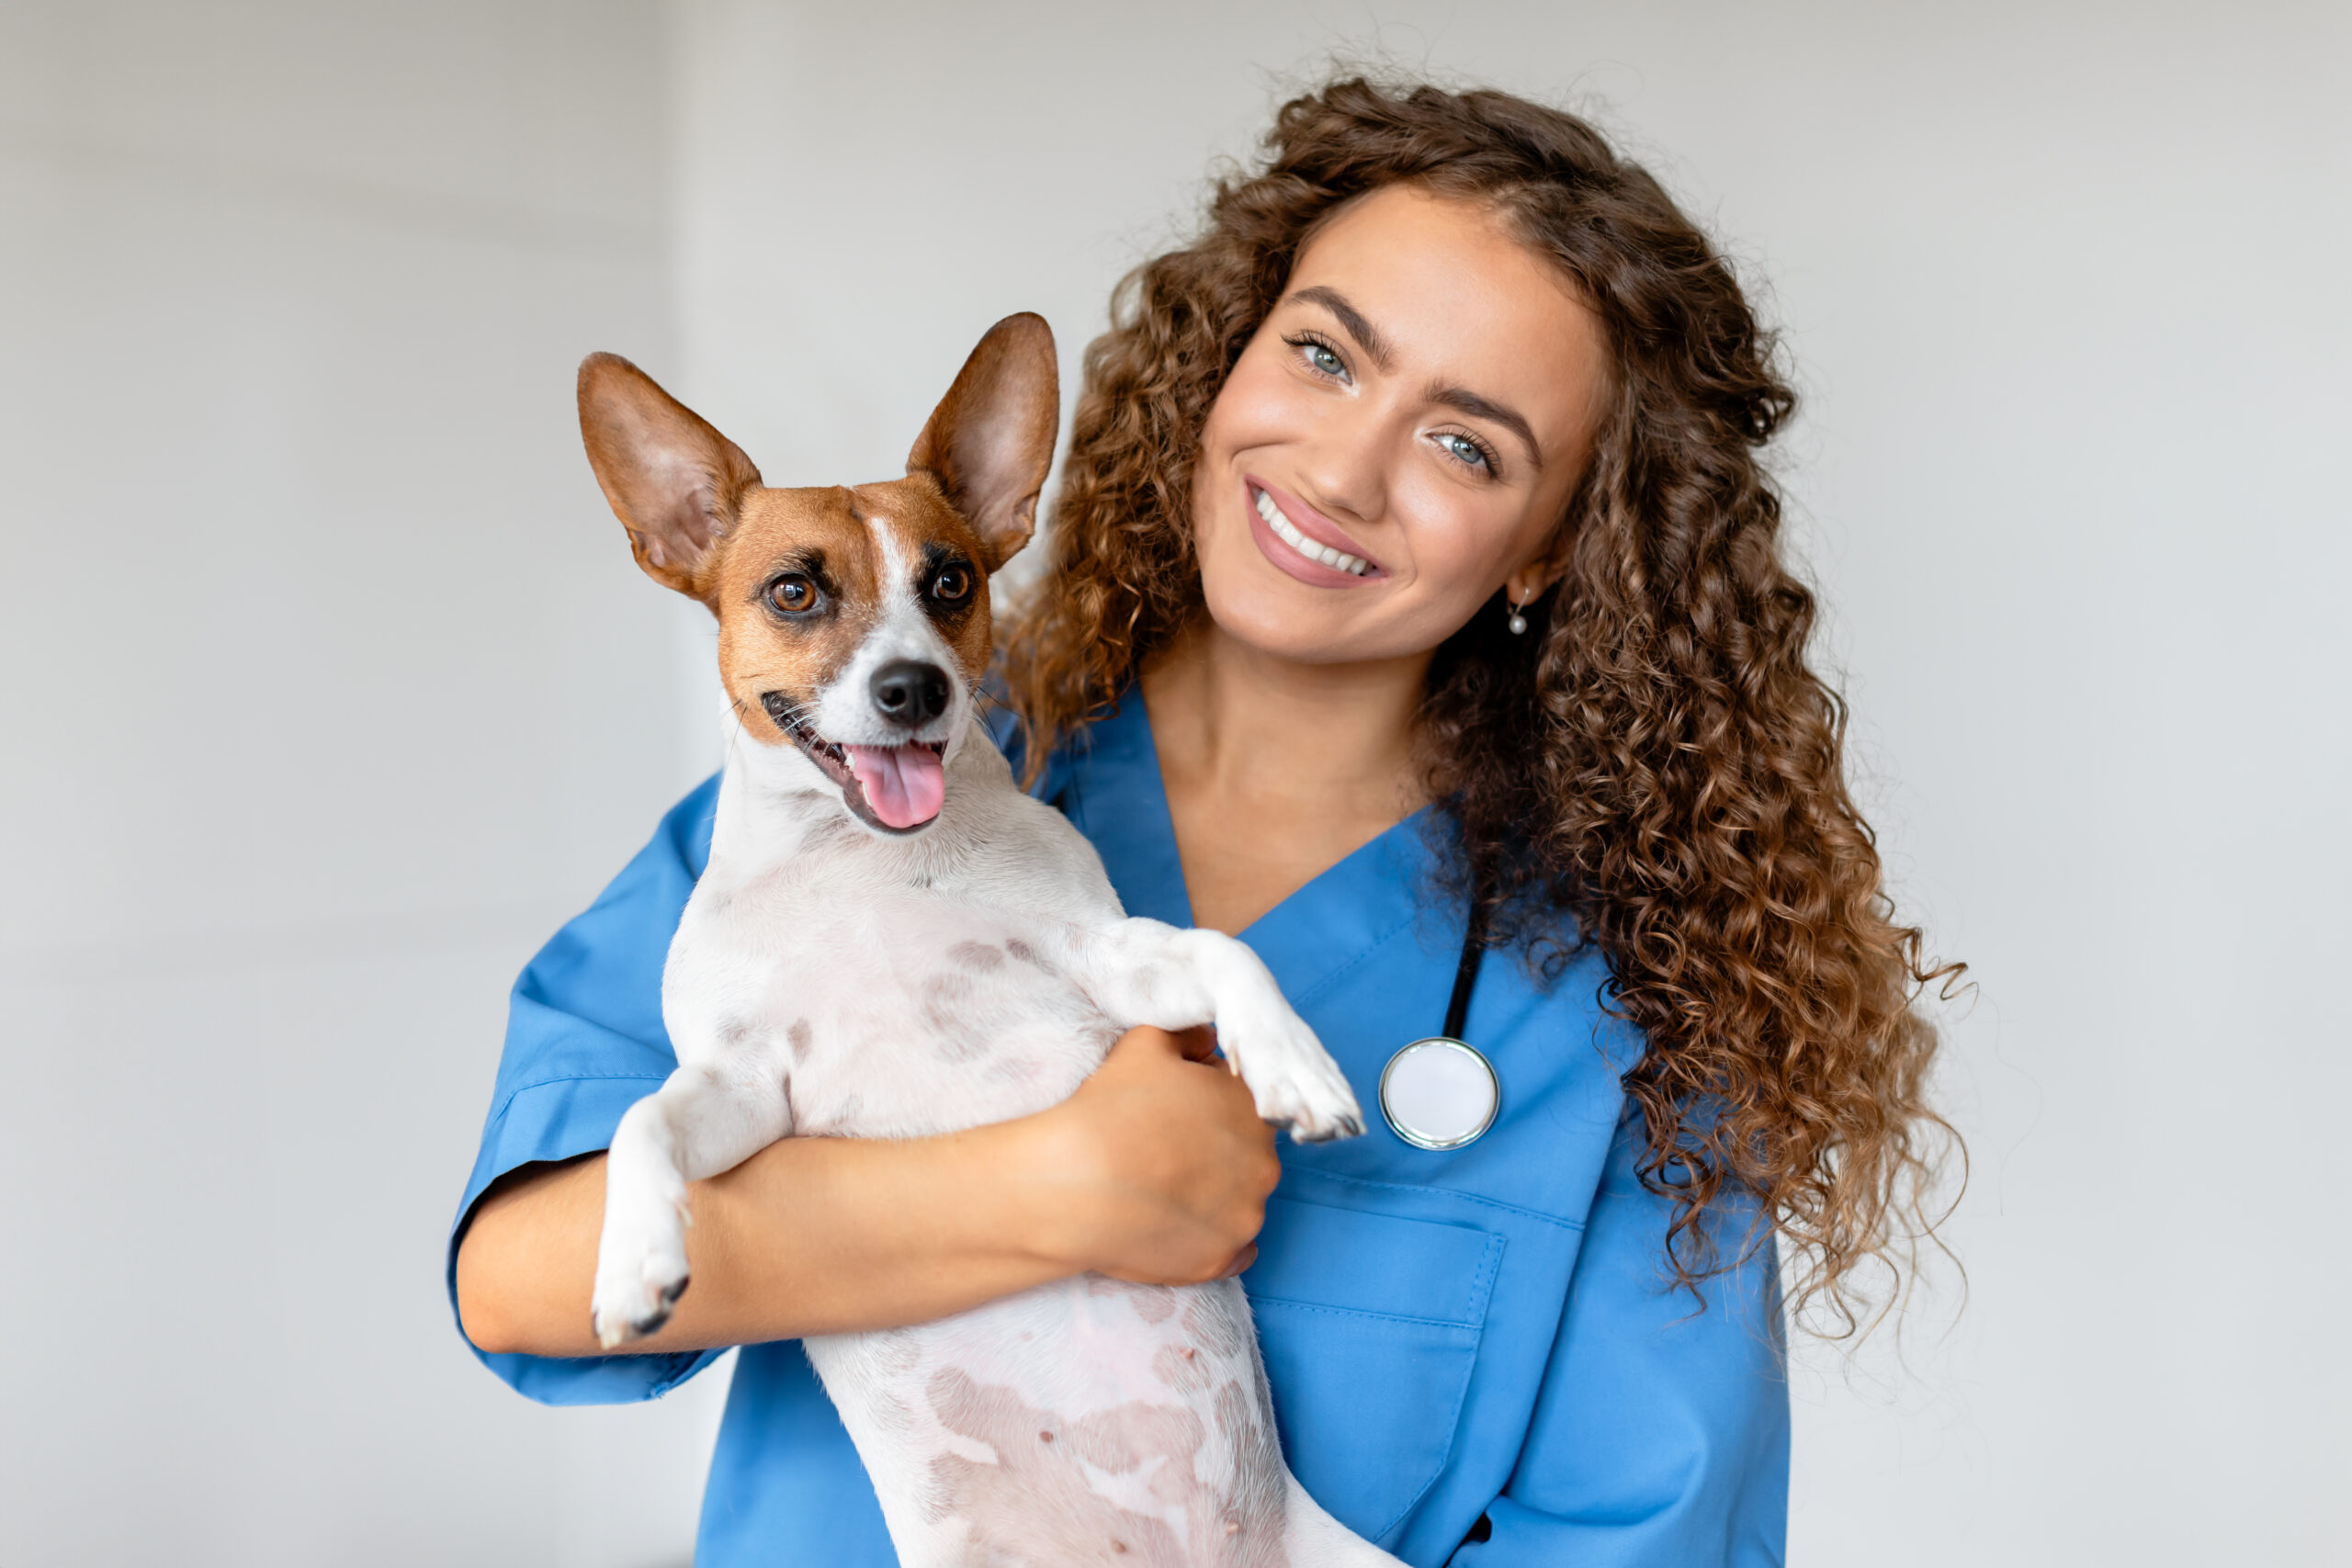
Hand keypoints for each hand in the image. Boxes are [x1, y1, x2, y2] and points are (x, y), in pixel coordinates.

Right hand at [1024, 1024, 1280, 1284]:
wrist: (1077, 1184)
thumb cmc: (1110, 1109)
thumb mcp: (1147, 1044)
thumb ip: (1189, 1036)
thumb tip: (1207, 1041)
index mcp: (1250, 1109)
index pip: (1238, 1102)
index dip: (1202, 1104)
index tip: (1170, 1115)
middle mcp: (1263, 1164)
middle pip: (1246, 1155)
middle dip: (1214, 1151)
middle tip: (1164, 1153)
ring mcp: (1245, 1217)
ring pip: (1240, 1202)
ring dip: (1214, 1196)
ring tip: (1162, 1192)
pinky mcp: (1222, 1260)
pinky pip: (1233, 1251)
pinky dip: (1211, 1239)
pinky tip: (1177, 1227)